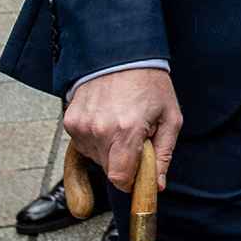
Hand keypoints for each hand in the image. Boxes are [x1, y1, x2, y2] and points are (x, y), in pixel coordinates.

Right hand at [64, 68, 181, 191]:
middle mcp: (100, 130)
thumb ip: (163, 155)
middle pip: (109, 169)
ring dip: (109, 149)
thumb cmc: (150, 84)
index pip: (120, 179)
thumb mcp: (170, 118)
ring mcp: (81, 126)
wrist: (122, 54)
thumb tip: (157, 185)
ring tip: (121, 122)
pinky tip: (107, 118)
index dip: (130, 182)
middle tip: (136, 136)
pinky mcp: (70, 121)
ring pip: (95, 157)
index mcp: (127, 131)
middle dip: (124, 160)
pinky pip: (83, 143)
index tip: (137, 175)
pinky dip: (96, 138)